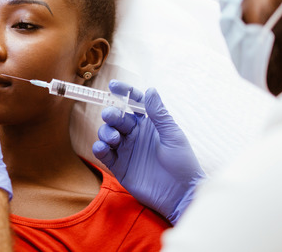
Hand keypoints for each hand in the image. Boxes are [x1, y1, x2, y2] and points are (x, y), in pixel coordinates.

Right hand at [92, 80, 204, 223]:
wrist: (181, 194)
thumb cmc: (182, 163)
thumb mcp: (173, 135)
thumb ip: (159, 114)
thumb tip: (150, 89)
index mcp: (149, 124)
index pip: (133, 103)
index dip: (124, 93)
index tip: (113, 86)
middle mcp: (135, 135)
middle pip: (117, 118)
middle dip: (112, 114)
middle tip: (111, 116)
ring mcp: (126, 150)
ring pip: (107, 134)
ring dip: (105, 132)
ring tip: (113, 138)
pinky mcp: (119, 167)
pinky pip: (104, 154)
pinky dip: (99, 148)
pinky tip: (102, 147)